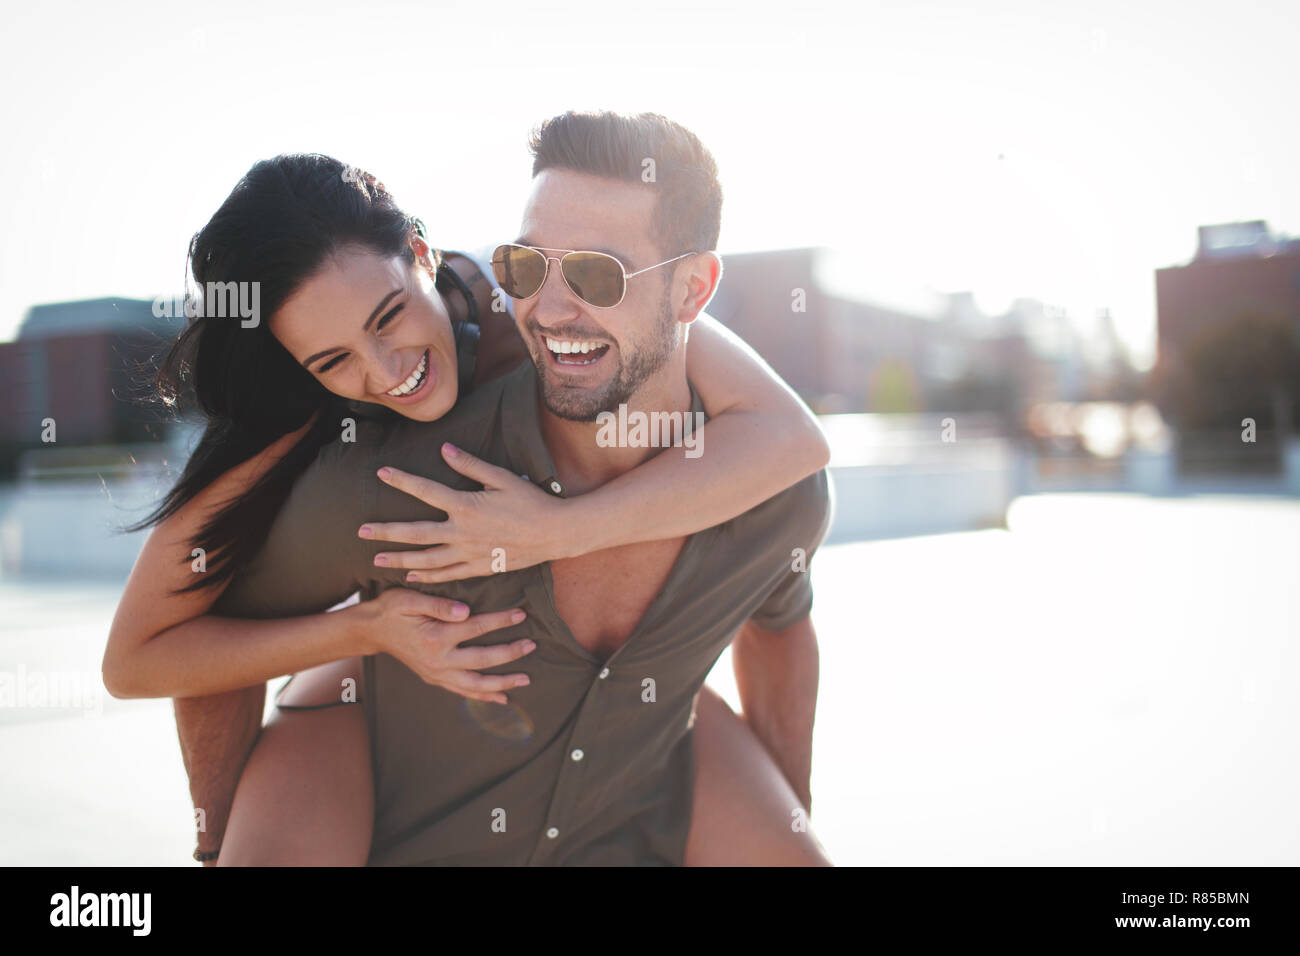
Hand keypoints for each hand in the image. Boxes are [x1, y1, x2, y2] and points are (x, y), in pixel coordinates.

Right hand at [349, 587, 534, 704]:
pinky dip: (483, 696)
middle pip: (482, 659)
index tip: (521, 613)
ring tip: (526, 679)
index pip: (476, 628)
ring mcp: (437, 674)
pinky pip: (463, 691)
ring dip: (502, 682)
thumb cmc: (393, 609)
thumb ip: (439, 605)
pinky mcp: (435, 679)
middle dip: (510, 653)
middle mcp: (438, 661)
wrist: (372, 630)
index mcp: (435, 637)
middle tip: (532, 645)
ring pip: (476, 683)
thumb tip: (466, 612)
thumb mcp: (410, 599)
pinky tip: (502, 697)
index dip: (500, 620)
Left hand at [359, 443, 574, 582]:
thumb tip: (445, 450)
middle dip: (386, 532)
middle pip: (415, 533)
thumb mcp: (502, 477)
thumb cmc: (531, 501)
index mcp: (466, 506)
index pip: (425, 490)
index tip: (381, 472)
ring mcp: (469, 553)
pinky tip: (412, 575)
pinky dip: (428, 576)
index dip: (401, 480)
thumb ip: (471, 465)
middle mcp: (462, 532)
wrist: (555, 532)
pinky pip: (447, 574)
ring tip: (377, 561)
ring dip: (400, 560)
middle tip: (361, 532)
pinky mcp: (480, 567)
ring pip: (426, 559)